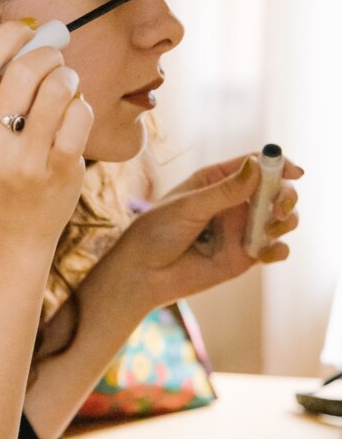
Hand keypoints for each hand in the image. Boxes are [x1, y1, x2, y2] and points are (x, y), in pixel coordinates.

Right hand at [0, 19, 93, 248]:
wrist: (5, 238)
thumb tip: (24, 34)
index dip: (9, 34)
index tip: (27, 29)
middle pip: (24, 70)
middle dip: (47, 54)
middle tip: (53, 59)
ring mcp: (24, 161)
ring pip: (56, 88)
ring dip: (67, 77)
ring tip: (65, 84)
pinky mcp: (58, 171)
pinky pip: (79, 116)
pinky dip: (80, 106)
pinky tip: (74, 112)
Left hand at [112, 152, 303, 310]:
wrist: (143, 274)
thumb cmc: (155, 233)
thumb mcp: (188, 207)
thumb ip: (224, 191)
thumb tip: (257, 165)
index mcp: (216, 181)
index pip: (255, 165)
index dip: (277, 163)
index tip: (294, 170)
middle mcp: (233, 202)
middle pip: (275, 190)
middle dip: (286, 194)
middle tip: (280, 207)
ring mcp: (241, 229)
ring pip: (280, 218)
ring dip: (287, 220)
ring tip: (271, 228)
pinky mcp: (245, 256)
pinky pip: (274, 249)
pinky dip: (279, 249)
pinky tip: (268, 252)